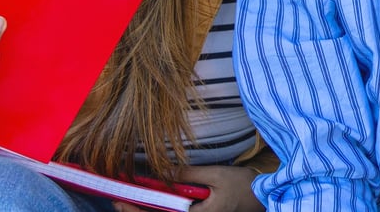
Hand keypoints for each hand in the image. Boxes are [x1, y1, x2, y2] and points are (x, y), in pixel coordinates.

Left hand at [111, 165, 260, 211]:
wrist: (262, 197)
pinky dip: (160, 209)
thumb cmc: (242, 186)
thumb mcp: (216, 175)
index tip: (120, 199)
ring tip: (129, 200)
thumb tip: (163, 172)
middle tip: (117, 199)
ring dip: (145, 210)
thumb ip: (188, 175)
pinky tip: (153, 200)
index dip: (136, 209)